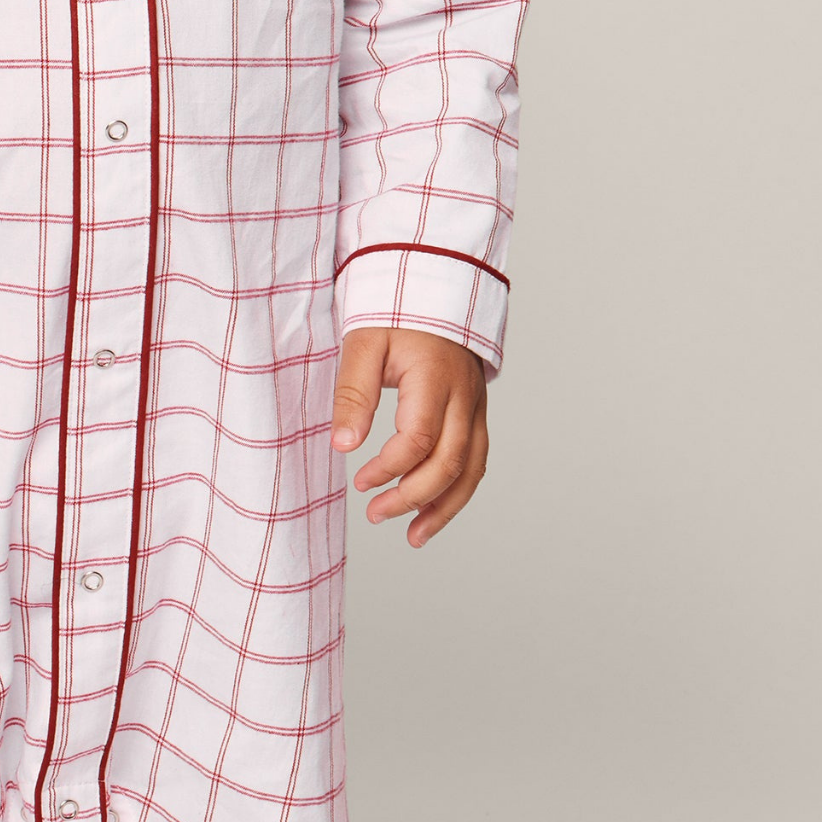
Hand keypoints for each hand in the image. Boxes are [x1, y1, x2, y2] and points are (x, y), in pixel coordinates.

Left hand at [329, 327, 488, 546]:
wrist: (431, 285)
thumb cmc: (395, 311)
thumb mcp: (364, 344)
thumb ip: (354, 394)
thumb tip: (344, 447)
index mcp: (435, 377)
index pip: (419, 439)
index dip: (389, 468)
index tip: (360, 482)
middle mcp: (465, 396)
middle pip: (451, 462)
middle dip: (414, 497)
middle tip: (376, 514)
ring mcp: (476, 406)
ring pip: (473, 469)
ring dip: (445, 507)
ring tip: (413, 536)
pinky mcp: (477, 413)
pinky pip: (476, 459)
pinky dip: (458, 490)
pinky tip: (435, 511)